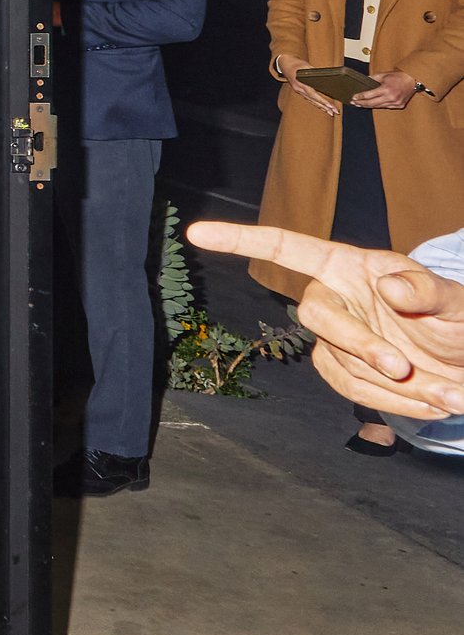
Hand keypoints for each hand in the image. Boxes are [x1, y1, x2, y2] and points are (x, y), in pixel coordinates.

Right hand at [186, 220, 463, 419]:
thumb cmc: (457, 319)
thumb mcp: (455, 300)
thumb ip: (425, 289)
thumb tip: (385, 283)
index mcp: (350, 265)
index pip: (287, 247)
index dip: (241, 240)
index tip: (198, 233)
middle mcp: (334, 296)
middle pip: (314, 314)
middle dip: (357, 343)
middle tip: (403, 367)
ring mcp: (334, 335)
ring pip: (336, 361)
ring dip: (391, 385)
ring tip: (445, 392)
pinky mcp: (340, 368)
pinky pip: (349, 388)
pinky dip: (390, 402)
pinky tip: (428, 401)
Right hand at [274, 55, 339, 115]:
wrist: (285, 64)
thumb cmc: (296, 64)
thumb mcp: (306, 66)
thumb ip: (315, 73)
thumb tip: (325, 78)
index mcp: (301, 84)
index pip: (313, 95)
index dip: (322, 101)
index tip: (330, 106)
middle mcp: (299, 89)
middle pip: (313, 101)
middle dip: (324, 107)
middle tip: (334, 112)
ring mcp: (299, 91)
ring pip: (311, 101)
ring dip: (321, 108)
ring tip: (330, 113)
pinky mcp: (299, 91)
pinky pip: (309, 99)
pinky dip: (316, 104)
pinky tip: (322, 107)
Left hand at [352, 70, 423, 110]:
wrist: (412, 79)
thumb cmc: (398, 76)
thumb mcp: (383, 75)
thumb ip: (372, 78)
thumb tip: (362, 80)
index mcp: (385, 89)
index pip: (369, 95)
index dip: (360, 97)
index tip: (353, 97)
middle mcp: (390, 97)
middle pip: (372, 103)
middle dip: (361, 104)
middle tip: (353, 103)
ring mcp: (395, 102)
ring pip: (378, 106)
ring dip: (369, 106)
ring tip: (360, 104)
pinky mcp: (399, 105)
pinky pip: (386, 107)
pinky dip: (379, 106)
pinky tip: (373, 104)